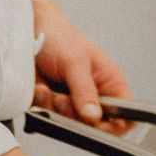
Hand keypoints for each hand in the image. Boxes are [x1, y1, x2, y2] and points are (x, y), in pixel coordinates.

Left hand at [29, 0, 130, 128]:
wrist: (29, 30)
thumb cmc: (60, 37)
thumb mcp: (75, 62)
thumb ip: (85, 91)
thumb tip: (94, 116)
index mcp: (110, 83)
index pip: (125, 113)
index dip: (116, 125)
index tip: (97, 124)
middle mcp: (94, 94)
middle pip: (94, 124)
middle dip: (75, 115)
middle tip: (64, 99)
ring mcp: (73, 100)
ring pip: (70, 122)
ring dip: (56, 107)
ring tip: (49, 90)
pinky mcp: (53, 103)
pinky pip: (49, 116)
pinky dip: (42, 104)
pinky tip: (40, 88)